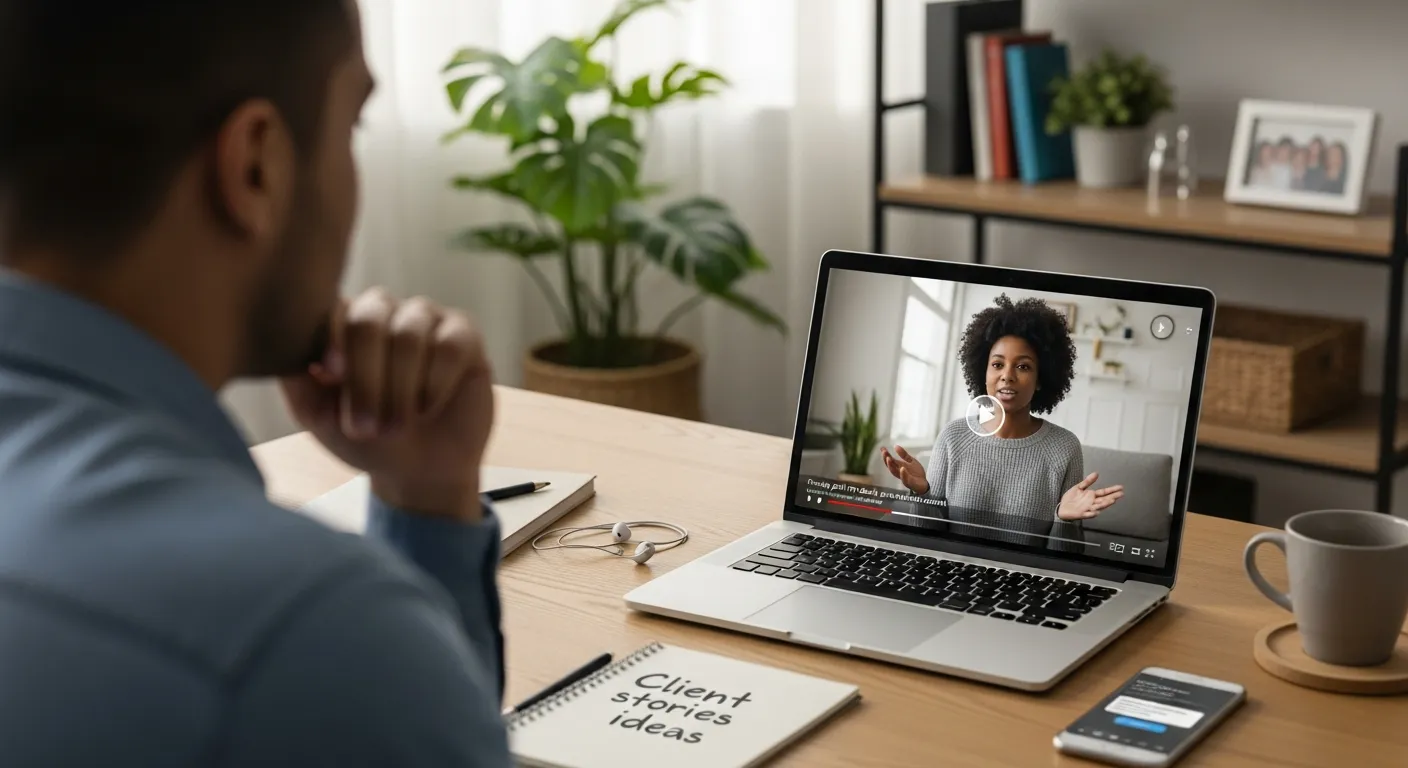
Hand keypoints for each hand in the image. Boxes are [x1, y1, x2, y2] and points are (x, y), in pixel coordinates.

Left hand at [280, 289, 494, 520]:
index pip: (330, 307)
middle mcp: (382, 312)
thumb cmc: (364, 438)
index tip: (332, 377)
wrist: (418, 471)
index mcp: (341, 323)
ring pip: (410, 332)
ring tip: (398, 425)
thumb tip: (282, 342)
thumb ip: (296, 376)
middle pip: (369, 318)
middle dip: (367, 378)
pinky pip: (451, 343)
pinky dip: (436, 381)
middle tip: (366, 427)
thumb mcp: (317, 414)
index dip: (331, 338)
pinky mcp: (463, 335)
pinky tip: (428, 406)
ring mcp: (424, 319)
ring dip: (400, 387)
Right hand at [880, 445, 928, 493]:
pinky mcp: (909, 483)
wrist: (924, 483)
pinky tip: (902, 468)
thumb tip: (896, 446)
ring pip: (895, 473)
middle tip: (884, 452)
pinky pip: (905, 479)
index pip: (890, 460)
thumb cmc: (916, 473)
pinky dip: (903, 474)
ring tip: (889, 458)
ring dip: (891, 466)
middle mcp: (899, 472)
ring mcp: (903, 478)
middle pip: (890, 466)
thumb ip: (904, 454)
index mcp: (899, 466)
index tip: (882, 448)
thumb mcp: (911, 461)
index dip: (886, 454)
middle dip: (886, 459)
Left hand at [1057, 472, 1123, 520]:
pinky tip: (1097, 511)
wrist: (1061, 508)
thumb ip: (1087, 481)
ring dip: (1105, 504)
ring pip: (1099, 507)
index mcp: (1092, 496)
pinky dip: (1093, 513)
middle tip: (1121, 494)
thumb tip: (1096, 473)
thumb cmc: (1070, 498)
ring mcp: (1088, 508)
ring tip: (1112, 500)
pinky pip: (1089, 514)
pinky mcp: (1082, 514)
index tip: (1120, 487)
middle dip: (1112, 497)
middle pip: (1104, 499)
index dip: (1112, 490)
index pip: (1104, 492)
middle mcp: (1092, 502)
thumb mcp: (1078, 487)